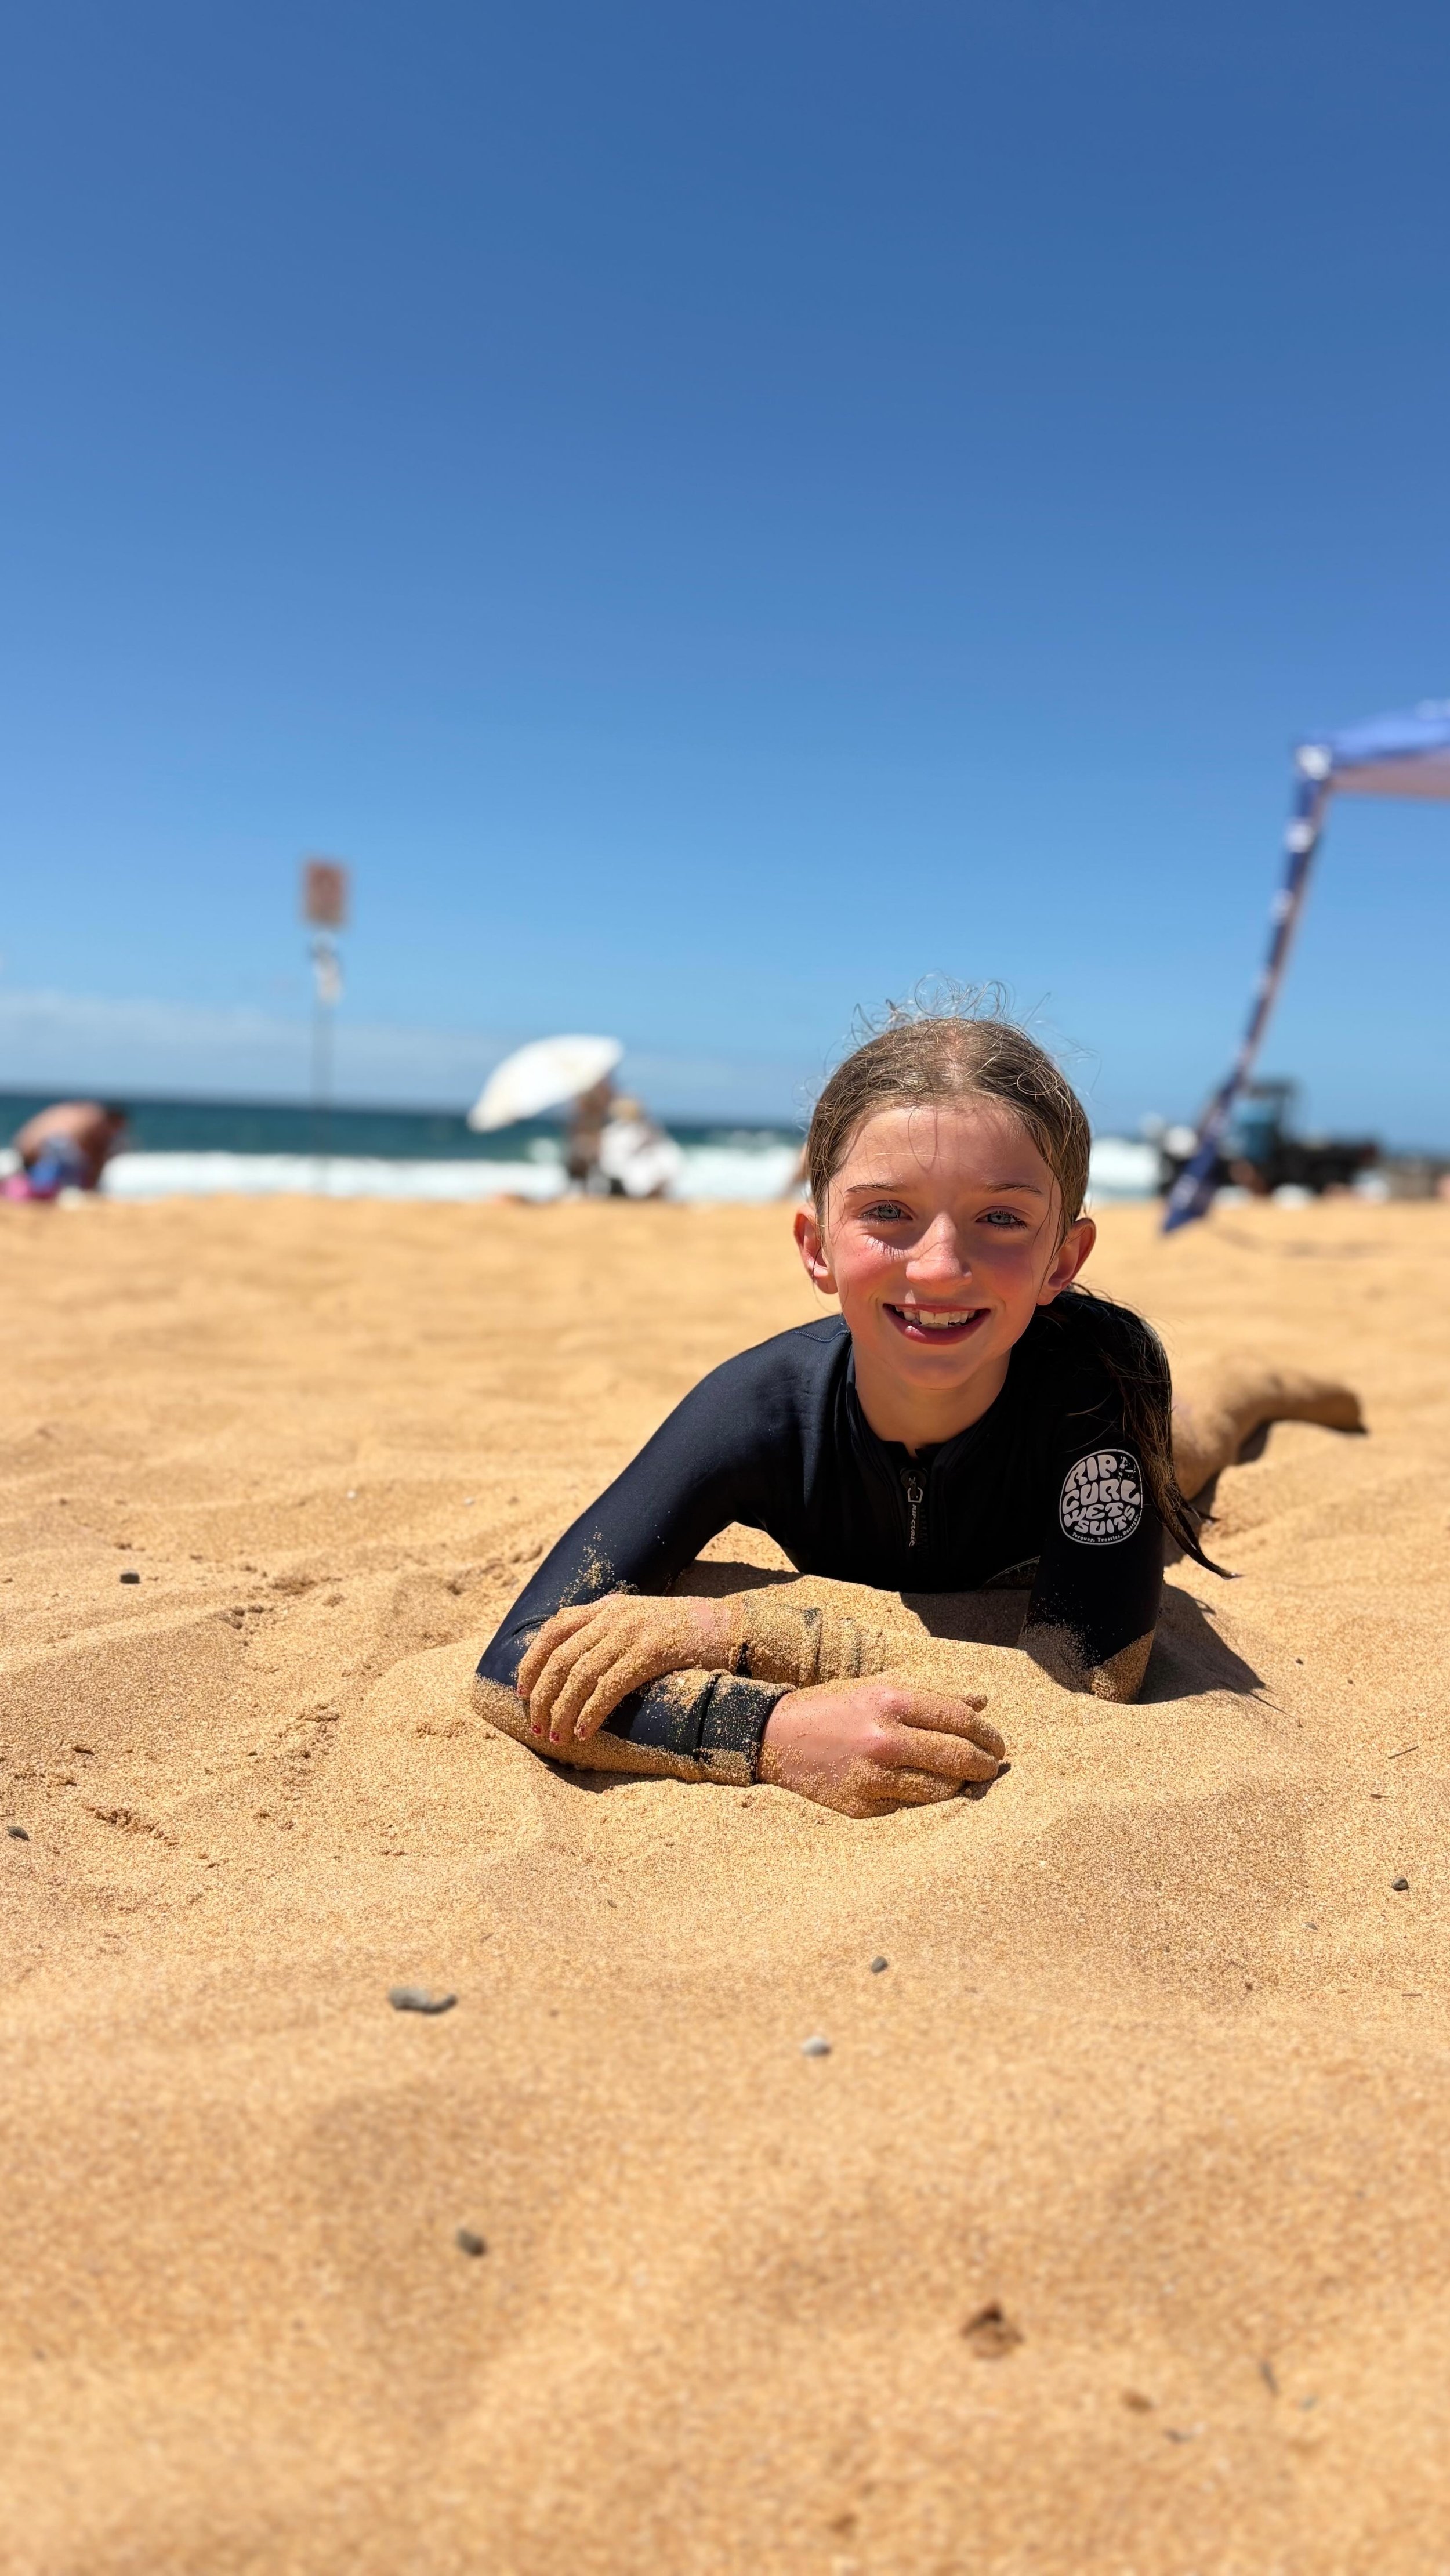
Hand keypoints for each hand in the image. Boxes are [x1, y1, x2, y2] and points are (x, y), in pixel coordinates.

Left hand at [516, 1594, 727, 1745]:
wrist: (732, 1628)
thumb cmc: (687, 1632)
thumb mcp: (640, 1619)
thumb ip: (610, 1631)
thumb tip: (578, 1661)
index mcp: (607, 1608)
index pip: (553, 1630)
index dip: (531, 1662)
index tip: (521, 1690)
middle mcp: (614, 1616)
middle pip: (561, 1658)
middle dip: (542, 1695)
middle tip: (536, 1725)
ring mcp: (631, 1633)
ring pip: (579, 1676)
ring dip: (562, 1710)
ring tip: (555, 1735)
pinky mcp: (650, 1653)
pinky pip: (609, 1687)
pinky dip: (591, 1711)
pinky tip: (584, 1731)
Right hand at [757, 1674, 1004, 1817]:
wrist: (776, 1736)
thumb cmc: (835, 1707)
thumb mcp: (880, 1688)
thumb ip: (934, 1695)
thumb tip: (983, 1701)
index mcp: (890, 1701)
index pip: (960, 1720)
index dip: (988, 1734)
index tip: (997, 1743)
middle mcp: (884, 1740)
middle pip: (959, 1758)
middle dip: (985, 1764)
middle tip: (993, 1765)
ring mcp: (873, 1778)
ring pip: (941, 1790)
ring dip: (960, 1785)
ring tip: (963, 1778)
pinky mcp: (862, 1807)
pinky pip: (911, 1806)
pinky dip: (923, 1797)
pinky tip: (923, 1786)